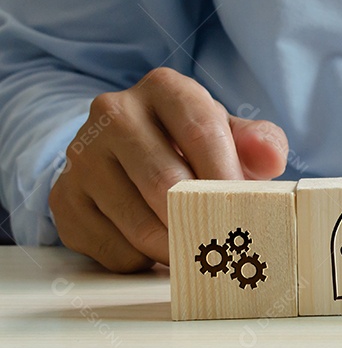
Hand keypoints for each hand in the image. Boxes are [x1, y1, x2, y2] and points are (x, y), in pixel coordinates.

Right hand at [49, 67, 287, 272]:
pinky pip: (111, 247)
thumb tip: (270, 158)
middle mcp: (114, 113)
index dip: (228, 177)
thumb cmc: (189, 141)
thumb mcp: (227, 131)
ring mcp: (82, 156)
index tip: (247, 209)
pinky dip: (143, 259)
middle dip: (202, 220)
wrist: (125, 149)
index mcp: (163, 88)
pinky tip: (157, 249)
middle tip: (228, 244)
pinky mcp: (64, 197)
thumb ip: (258, 141)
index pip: (201, 132)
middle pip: (165, 182)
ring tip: (200, 252)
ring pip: (137, 222)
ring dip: (176, 247)